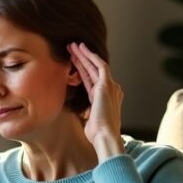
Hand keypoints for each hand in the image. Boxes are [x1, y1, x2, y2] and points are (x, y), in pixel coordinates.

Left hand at [69, 42, 124, 159]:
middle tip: (71, 48)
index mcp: (105, 98)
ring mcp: (110, 86)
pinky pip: (99, 66)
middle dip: (82, 58)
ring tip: (73, 46)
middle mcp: (111, 90)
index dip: (81, 70)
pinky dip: (91, 57)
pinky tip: (82, 49)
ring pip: (95, 65)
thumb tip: (82, 113)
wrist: (105, 135)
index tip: (72, 62)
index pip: (91, 80)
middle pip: (93, 70)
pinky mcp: (107, 85)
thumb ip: (87, 112)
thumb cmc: (97, 133)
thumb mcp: (89, 120)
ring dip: (84, 55)